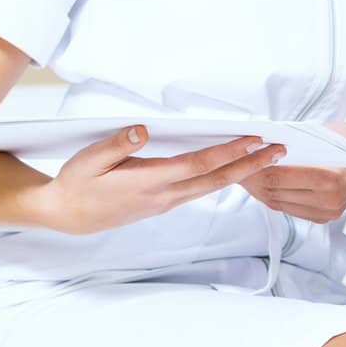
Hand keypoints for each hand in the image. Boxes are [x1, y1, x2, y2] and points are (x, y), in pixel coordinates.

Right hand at [37, 126, 284, 235]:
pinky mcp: (164, 203)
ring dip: (242, 172)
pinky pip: (201, 190)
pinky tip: (236, 169)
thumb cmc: (77, 183)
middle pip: (216, 179)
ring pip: (212, 186)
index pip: (198, 164)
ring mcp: (166, 202)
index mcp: (149, 181)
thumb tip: (142, 130)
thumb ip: (117, 144)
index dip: (228, 152)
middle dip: (250, 165)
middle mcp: (164, 195)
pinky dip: (223, 178)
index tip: (253, 140)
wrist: (66, 216)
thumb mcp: (88, 160)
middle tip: (279, 150)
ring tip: (266, 157)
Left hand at [237, 121, 345, 223]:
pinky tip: (263, 186)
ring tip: (244, 176)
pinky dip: (274, 198)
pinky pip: (291, 209)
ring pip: (280, 204)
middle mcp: (329, 200)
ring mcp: (328, 212)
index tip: (238, 159)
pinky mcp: (326, 218)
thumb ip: (296, 143)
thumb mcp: (324, 134)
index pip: (279, 177)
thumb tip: (260, 145)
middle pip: (276, 193)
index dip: (255, 169)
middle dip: (253, 180)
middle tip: (234, 168)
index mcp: (330, 178)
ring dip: (260, 191)